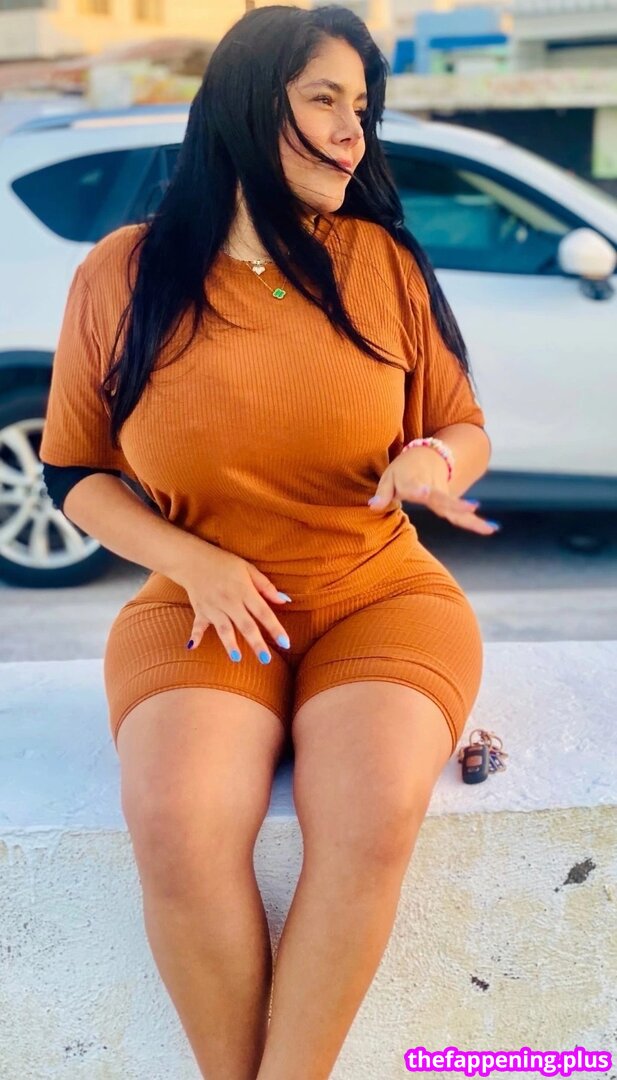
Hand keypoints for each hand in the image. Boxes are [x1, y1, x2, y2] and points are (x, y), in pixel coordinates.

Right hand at [175, 539, 291, 661]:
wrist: (193, 559)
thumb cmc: (224, 563)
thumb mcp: (247, 568)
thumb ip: (266, 586)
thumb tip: (284, 600)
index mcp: (244, 590)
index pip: (263, 612)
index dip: (275, 628)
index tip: (285, 643)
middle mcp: (229, 601)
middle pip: (245, 625)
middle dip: (256, 643)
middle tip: (266, 660)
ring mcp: (213, 607)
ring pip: (223, 628)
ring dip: (229, 643)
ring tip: (237, 658)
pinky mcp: (200, 610)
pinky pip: (198, 625)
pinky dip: (195, 635)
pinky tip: (192, 647)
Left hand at [368, 446, 499, 535]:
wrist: (426, 454)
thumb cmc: (402, 469)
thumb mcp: (388, 478)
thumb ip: (382, 494)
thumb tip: (373, 506)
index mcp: (413, 483)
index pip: (416, 488)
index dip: (420, 490)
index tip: (425, 491)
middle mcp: (432, 489)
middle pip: (444, 499)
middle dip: (456, 504)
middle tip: (472, 507)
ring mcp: (443, 495)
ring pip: (457, 509)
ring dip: (473, 519)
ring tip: (490, 528)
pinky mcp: (449, 501)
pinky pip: (461, 514)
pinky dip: (475, 522)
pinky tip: (492, 529)